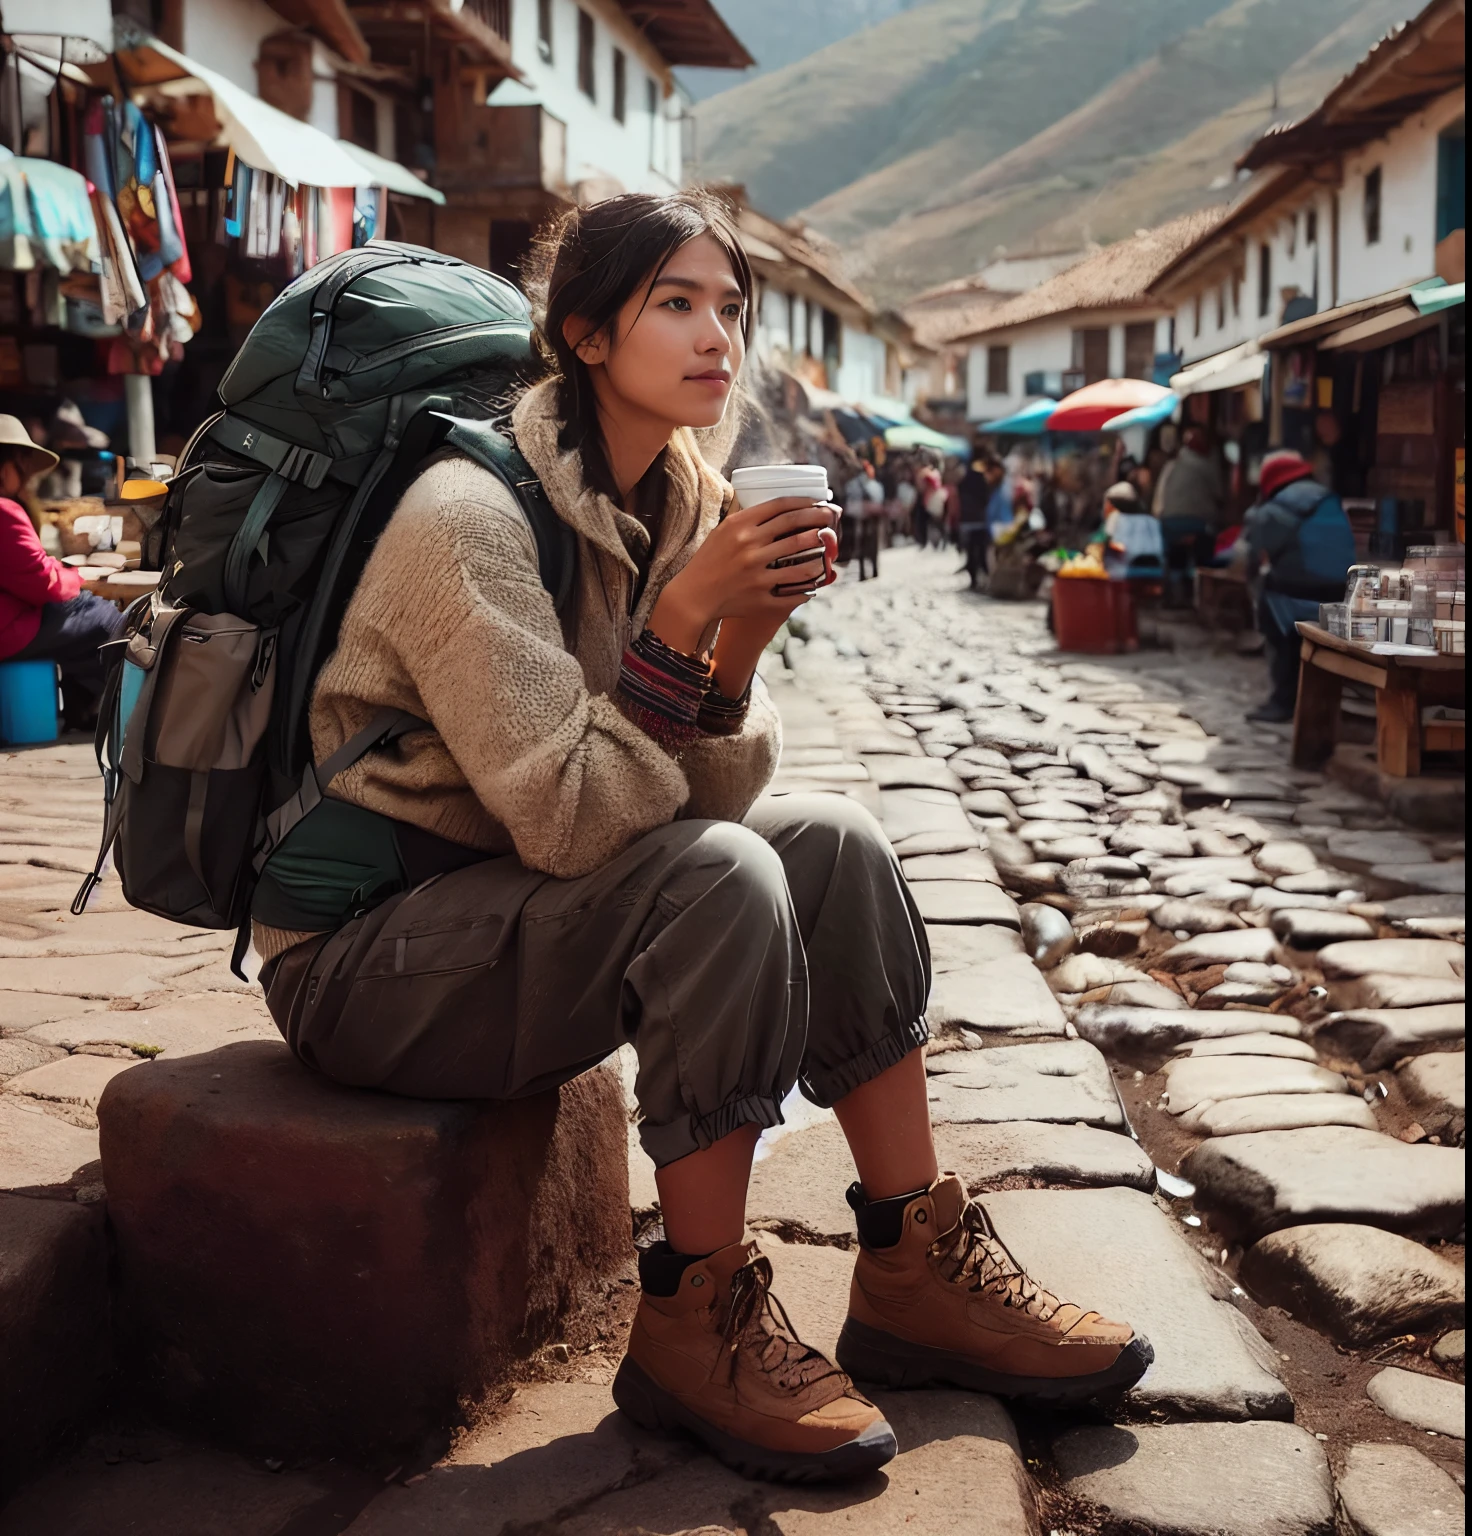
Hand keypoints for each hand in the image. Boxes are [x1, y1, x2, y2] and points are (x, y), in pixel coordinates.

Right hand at [649, 496, 837, 654]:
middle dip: (819, 519)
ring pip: (800, 558)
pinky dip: (809, 585)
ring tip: (829, 547)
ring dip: (820, 551)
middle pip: (794, 527)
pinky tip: (818, 580)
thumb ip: (745, 518)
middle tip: (833, 517)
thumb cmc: (709, 561)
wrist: (694, 595)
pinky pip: (793, 589)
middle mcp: (749, 546)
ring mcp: (756, 571)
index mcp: (739, 526)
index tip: (819, 501)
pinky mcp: (760, 594)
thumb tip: (772, 505)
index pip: (780, 506)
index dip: (804, 502)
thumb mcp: (722, 531)